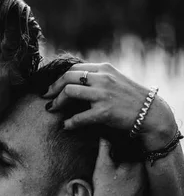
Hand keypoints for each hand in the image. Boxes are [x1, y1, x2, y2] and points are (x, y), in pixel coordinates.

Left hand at [43, 62, 176, 150]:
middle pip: (67, 77)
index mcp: (104, 69)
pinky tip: (66, 126)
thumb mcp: (116, 80)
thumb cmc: (132, 98)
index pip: (74, 68)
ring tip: (52, 109)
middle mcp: (102, 78)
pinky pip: (79, 117)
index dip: (59, 78)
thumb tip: (76, 82)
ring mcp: (103, 94)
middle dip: (53, 87)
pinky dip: (69, 123)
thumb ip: (98, 77)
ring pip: (69, 92)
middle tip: (46, 97)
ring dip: (57, 102)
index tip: (51, 86)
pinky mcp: (104, 112)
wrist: (150, 113)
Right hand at [91, 138, 145, 195]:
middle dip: (126, 158)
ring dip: (129, 171)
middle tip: (113, 162)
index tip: (115, 146)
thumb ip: (105, 148)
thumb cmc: (105, 192)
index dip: (124, 146)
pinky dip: (130, 183)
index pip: (134, 149)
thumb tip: (105, 135)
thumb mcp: (102, 167)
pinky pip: (138, 185)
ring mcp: (145, 188)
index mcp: (137, 165)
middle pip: (136, 161)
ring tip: (115, 175)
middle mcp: (145, 175)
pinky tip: (119, 187)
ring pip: (138, 173)